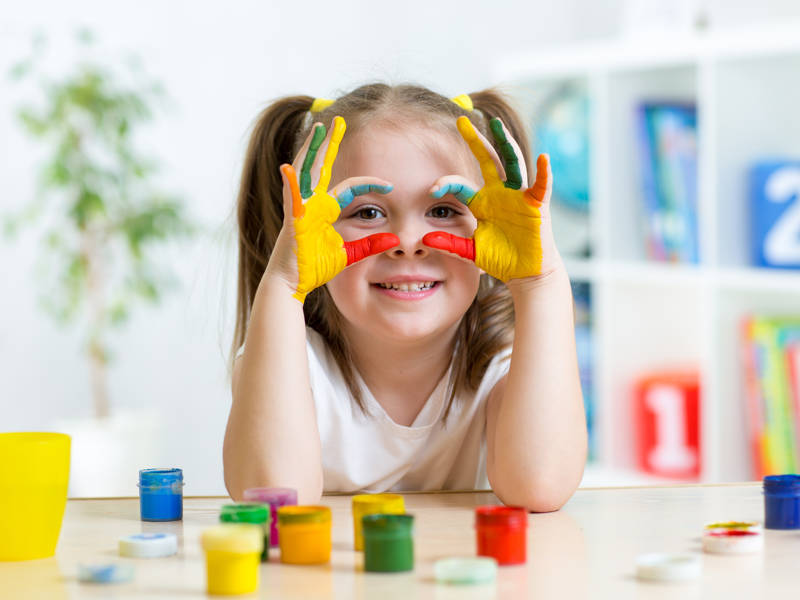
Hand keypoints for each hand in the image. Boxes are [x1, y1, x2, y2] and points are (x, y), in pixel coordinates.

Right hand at [276, 116, 398, 302]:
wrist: (292, 282)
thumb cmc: (315, 268)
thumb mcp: (350, 255)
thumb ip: (370, 246)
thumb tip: (394, 240)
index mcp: (325, 209)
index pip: (350, 187)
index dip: (370, 183)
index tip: (391, 184)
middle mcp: (311, 202)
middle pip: (322, 166)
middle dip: (329, 143)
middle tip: (337, 120)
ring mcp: (300, 207)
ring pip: (306, 170)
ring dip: (312, 149)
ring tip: (319, 128)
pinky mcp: (292, 219)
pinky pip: (291, 196)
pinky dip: (290, 182)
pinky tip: (288, 166)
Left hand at [422, 116, 556, 282]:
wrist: (525, 273)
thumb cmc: (501, 259)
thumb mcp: (470, 251)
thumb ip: (449, 243)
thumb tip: (425, 240)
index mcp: (482, 202)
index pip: (460, 184)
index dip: (446, 183)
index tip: (432, 189)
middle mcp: (500, 193)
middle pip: (487, 160)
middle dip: (475, 140)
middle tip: (462, 120)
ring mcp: (518, 196)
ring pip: (512, 163)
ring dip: (505, 143)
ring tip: (497, 124)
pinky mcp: (536, 205)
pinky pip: (541, 185)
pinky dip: (544, 172)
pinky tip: (543, 157)